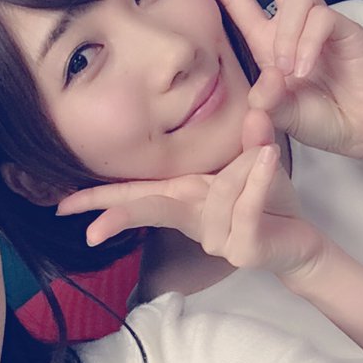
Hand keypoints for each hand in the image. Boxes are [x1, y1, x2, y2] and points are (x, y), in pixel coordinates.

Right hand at [58, 112, 324, 279]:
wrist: (299, 239)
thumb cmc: (267, 201)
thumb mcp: (251, 164)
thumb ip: (247, 138)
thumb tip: (253, 113)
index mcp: (183, 200)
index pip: (134, 196)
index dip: (98, 201)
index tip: (63, 205)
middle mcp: (192, 221)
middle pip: (149, 211)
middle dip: (120, 217)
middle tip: (92, 232)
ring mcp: (215, 239)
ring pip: (218, 195)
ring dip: (245, 170)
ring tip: (267, 158)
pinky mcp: (242, 249)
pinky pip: (244, 207)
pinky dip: (256, 180)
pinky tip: (266, 157)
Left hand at [195, 0, 362, 162]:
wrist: (356, 129)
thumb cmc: (317, 118)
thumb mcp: (280, 115)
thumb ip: (267, 103)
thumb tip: (266, 82)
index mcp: (267, 41)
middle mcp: (290, 26)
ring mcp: (318, 23)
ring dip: (287, 33)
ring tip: (289, 70)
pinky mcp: (344, 27)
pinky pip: (321, 18)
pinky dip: (307, 44)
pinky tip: (304, 68)